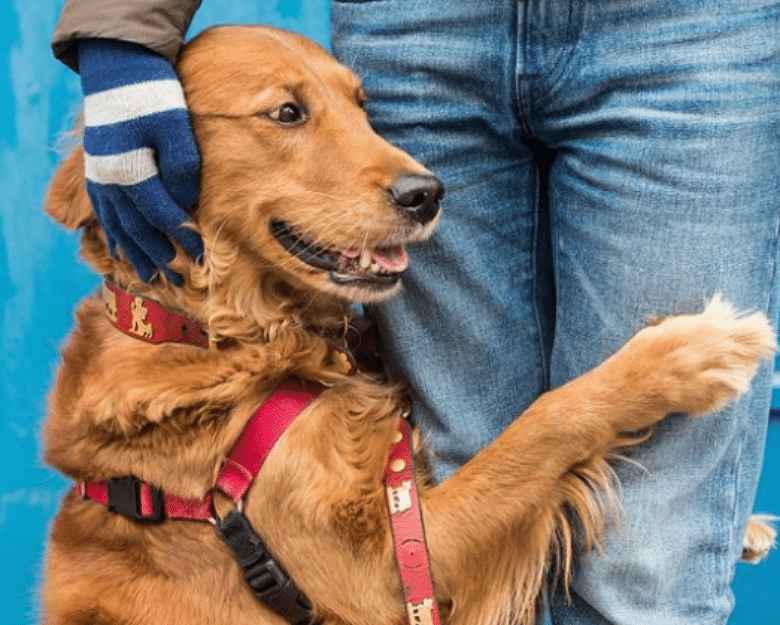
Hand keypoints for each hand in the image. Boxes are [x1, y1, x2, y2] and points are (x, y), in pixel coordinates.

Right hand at [78, 38, 202, 284]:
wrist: (116, 68)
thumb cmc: (154, 97)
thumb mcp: (176, 129)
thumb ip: (182, 169)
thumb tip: (187, 206)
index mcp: (130, 171)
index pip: (160, 215)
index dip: (181, 237)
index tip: (201, 255)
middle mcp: (110, 180)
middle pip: (136, 229)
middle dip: (159, 256)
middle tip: (179, 281)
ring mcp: (100, 177)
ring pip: (117, 225)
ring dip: (134, 253)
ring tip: (150, 276)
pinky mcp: (97, 171)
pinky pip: (104, 212)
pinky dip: (114, 233)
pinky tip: (122, 248)